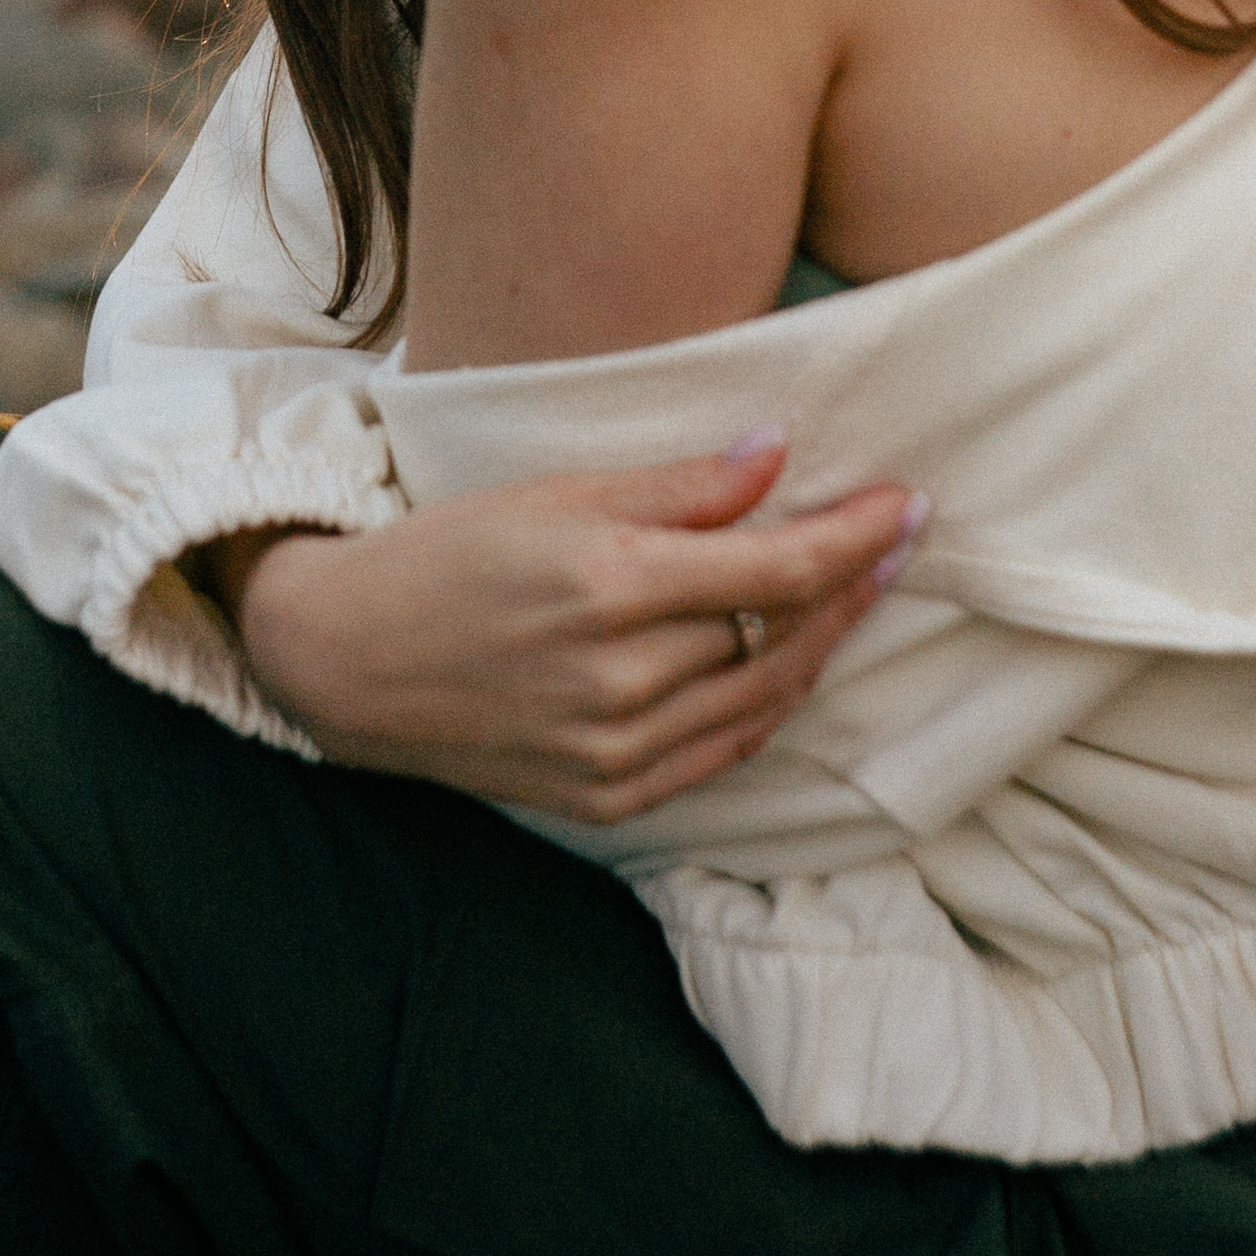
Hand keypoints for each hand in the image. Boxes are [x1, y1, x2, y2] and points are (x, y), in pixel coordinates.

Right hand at [209, 439, 922, 825]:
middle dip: (848, 583)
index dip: (854, 538)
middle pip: (781, 635)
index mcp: (609, 586)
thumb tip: (777, 457)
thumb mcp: (554, 494)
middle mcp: (621, 679)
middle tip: (894, 537)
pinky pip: (721, 753)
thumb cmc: (449, 555)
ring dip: (822, 646)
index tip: (907, 504)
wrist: (347, 662)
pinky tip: (788, 665)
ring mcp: (615, 750)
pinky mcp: (606, 798)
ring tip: (855, 594)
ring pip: (764, 699)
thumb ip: (677, 487)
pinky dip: (766, 707)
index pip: (776, 571)